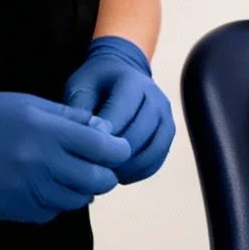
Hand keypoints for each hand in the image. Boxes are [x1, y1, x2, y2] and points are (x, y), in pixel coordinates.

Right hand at [0, 88, 130, 222]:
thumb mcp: (29, 103)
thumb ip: (70, 117)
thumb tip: (105, 129)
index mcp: (46, 130)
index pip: (104, 147)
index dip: (117, 149)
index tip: (116, 147)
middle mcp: (39, 163)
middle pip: (96, 180)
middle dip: (104, 174)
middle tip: (99, 165)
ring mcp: (25, 190)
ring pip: (76, 200)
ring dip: (81, 189)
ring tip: (71, 174)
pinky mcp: (12, 210)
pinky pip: (50, 213)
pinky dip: (55, 202)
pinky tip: (45, 186)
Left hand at [63, 36, 174, 184]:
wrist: (120, 75)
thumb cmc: (96, 84)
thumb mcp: (81, 87)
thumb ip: (80, 108)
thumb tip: (84, 136)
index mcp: (132, 81)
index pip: (122, 112)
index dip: (105, 134)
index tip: (86, 149)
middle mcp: (155, 97)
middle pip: (140, 134)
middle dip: (116, 154)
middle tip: (93, 167)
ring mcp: (166, 115)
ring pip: (153, 150)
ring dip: (130, 167)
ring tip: (107, 173)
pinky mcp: (168, 132)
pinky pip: (159, 159)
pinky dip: (140, 171)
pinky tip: (121, 175)